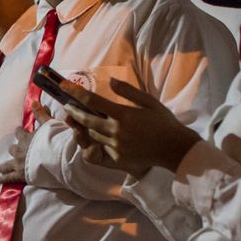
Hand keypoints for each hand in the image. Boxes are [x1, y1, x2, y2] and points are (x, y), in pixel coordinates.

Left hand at [0, 102, 50, 184]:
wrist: (57, 158)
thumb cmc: (54, 141)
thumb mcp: (49, 124)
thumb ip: (41, 114)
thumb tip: (34, 101)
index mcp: (26, 138)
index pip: (19, 133)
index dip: (20, 132)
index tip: (20, 131)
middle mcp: (20, 150)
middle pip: (13, 149)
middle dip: (14, 150)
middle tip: (14, 151)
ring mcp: (19, 163)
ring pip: (8, 164)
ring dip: (4, 166)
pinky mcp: (21, 175)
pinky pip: (8, 177)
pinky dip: (2, 179)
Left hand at [62, 80, 199, 176]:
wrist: (175, 148)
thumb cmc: (164, 122)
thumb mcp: (149, 101)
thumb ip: (128, 91)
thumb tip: (111, 81)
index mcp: (123, 115)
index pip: (93, 102)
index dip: (77, 93)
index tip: (66, 87)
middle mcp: (116, 131)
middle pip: (86, 120)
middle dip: (74, 111)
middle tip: (67, 106)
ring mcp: (115, 147)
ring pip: (91, 136)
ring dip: (83, 127)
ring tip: (76, 120)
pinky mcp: (117, 159)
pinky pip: (97, 152)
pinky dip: (92, 145)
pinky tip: (89, 139)